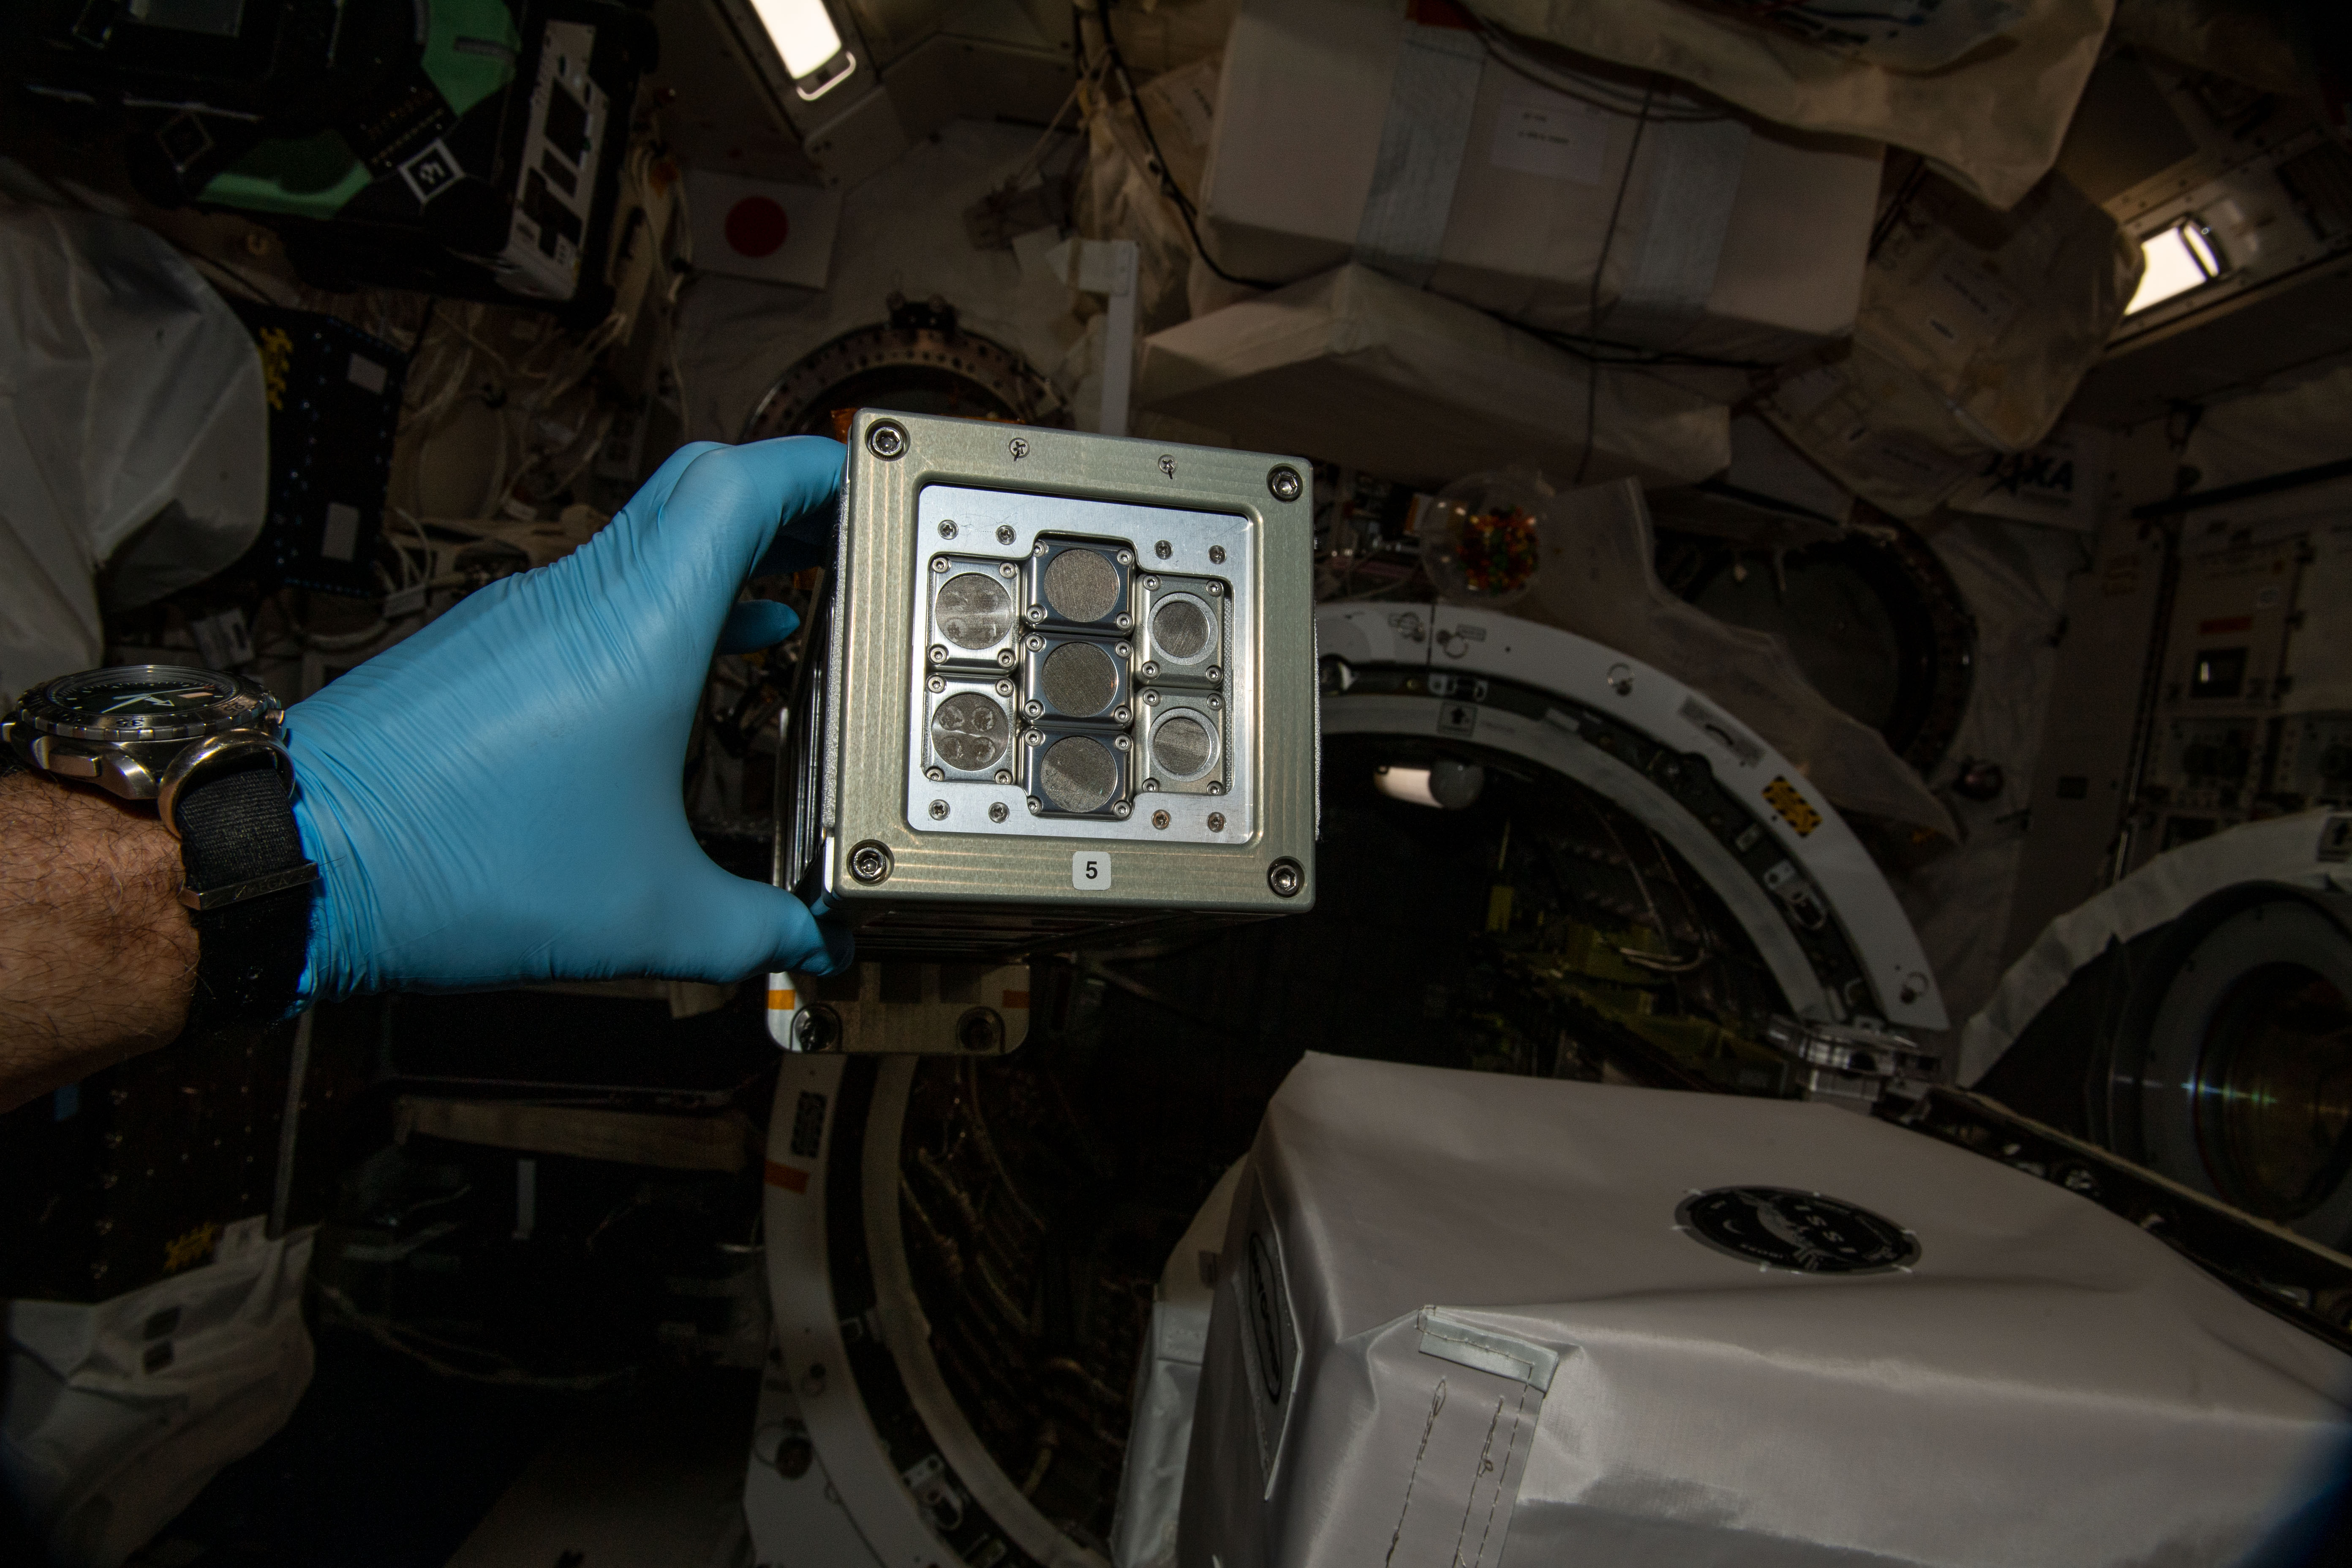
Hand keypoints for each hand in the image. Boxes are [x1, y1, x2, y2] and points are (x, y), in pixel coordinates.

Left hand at [286, 437, 852, 999]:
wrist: (297, 859)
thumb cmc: (455, 863)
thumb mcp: (644, 915)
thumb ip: (752, 930)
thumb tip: (808, 943)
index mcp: (639, 627)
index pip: (740, 485)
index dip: (818, 470)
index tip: (874, 483)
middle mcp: (580, 598)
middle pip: (700, 493)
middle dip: (787, 508)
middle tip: (852, 538)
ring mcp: (525, 616)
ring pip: (648, 543)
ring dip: (726, 561)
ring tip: (794, 597)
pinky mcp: (488, 650)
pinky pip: (601, 594)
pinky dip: (668, 606)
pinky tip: (695, 657)